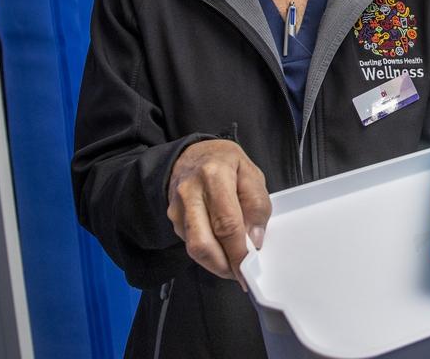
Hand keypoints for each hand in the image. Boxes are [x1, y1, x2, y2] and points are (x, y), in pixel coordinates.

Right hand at [167, 140, 270, 289]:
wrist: (193, 154)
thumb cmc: (226, 163)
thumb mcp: (251, 173)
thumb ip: (256, 204)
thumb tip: (253, 240)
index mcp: (214, 175)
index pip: (227, 224)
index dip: (238, 252)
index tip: (250, 269)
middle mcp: (190, 192)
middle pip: (203, 243)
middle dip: (225, 265)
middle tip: (242, 274)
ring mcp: (177, 207)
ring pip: (195, 248)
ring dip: (217, 263)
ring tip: (234, 265)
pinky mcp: (173, 218)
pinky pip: (191, 243)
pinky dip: (209, 253)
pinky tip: (222, 249)